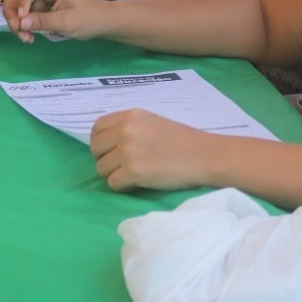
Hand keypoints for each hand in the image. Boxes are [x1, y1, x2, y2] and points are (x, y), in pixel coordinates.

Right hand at [1, 0, 107, 42]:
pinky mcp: (41, 6)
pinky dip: (24, 25)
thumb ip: (42, 21)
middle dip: (13, 12)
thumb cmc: (88, 20)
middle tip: (17, 30)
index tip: (20, 20)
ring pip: (18, 4)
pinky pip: (25, 13)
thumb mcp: (65, 22)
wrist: (101, 23)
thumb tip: (19, 22)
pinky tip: (30, 36)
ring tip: (27, 38)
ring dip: (18, 21)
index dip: (21, 2)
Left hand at [90, 109, 212, 191]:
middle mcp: (125, 130)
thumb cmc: (183, 141)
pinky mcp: (133, 171)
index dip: (99, 142)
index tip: (109, 151)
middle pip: (95, 149)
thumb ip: (129, 128)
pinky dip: (122, 186)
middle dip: (104, 160)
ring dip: (113, 174)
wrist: (205, 156)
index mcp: (130, 115)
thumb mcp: (151, 123)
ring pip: (101, 168)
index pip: (97, 128)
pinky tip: (136, 183)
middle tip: (120, 166)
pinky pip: (113, 183)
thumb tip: (108, 143)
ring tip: (132, 175)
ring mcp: (128, 150)